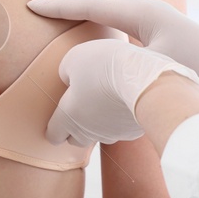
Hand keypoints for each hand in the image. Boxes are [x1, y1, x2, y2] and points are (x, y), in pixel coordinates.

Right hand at [28, 0, 198, 106]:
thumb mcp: (159, 68)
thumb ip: (128, 64)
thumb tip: (98, 65)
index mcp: (143, 13)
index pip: (93, 5)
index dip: (61, 5)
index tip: (32, 3)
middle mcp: (148, 6)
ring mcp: (155, 12)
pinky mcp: (160, 22)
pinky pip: (121, 5)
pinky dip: (100, 3)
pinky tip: (96, 10)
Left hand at [45, 38, 198, 146]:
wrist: (144, 79)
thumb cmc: (104, 66)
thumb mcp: (73, 58)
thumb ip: (65, 72)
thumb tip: (70, 79)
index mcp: (69, 117)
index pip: (54, 135)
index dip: (54, 126)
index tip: (59, 114)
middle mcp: (87, 132)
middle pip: (75, 140)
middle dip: (76, 126)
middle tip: (83, 104)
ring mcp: (112, 134)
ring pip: (100, 134)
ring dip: (99, 122)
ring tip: (107, 99)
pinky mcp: (132, 131)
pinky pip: (121, 127)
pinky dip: (120, 118)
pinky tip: (126, 100)